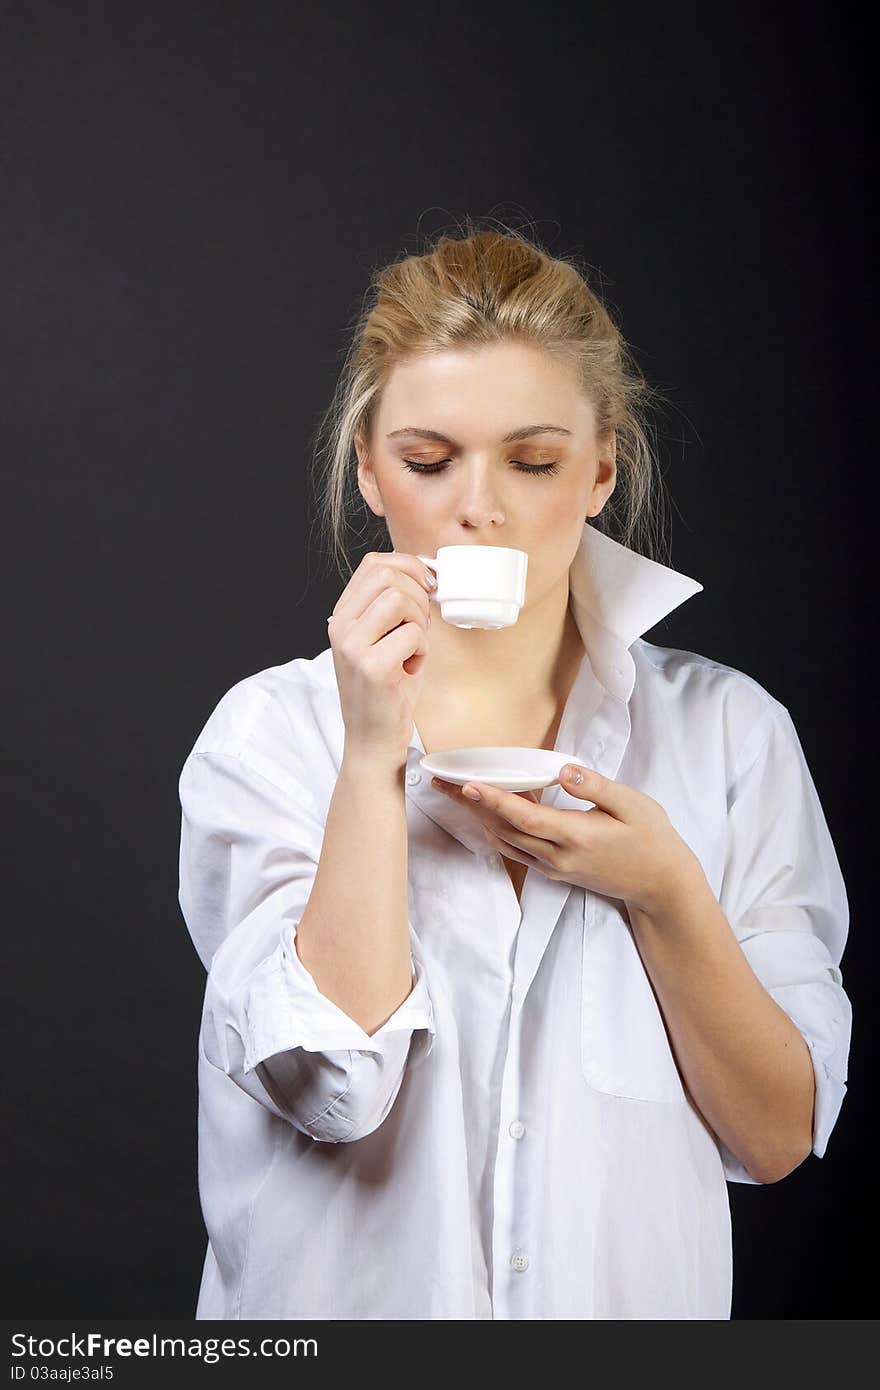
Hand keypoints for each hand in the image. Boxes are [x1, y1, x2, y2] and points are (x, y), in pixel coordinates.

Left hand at [431, 763, 701, 916]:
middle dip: (472, 806)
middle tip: (445, 783)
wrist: (661, 885)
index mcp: (575, 836)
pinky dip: (499, 832)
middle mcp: (558, 856)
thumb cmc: (652, 839)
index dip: (493, 800)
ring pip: (507, 843)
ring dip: (480, 819)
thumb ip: (596, 787)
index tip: (467, 784)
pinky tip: (490, 815)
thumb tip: (564, 770)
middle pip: (505, 829)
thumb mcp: (633, 805)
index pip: (524, 816)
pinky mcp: (556, 872)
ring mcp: (555, 867)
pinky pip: (518, 851)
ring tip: (459, 795)